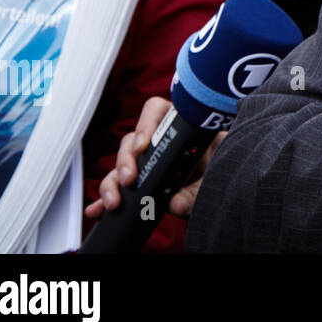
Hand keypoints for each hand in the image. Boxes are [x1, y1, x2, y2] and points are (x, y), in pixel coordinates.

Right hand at [83, 95, 222, 219]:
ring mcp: (146, 159)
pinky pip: (117, 186)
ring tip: (114, 201)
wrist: (223, 178)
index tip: (143, 145)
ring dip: (112, 182)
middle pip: (132, 140)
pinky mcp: (139, 178)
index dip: (146, 124)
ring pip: (121, 164)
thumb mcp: (214, 176)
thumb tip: (175, 203)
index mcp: (180, 125)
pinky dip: (106, 199)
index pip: (157, 111)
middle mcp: (158, 140)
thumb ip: (197, 191)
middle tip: (129, 179)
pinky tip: (98, 210)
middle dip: (126, 160)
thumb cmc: (220, 165)